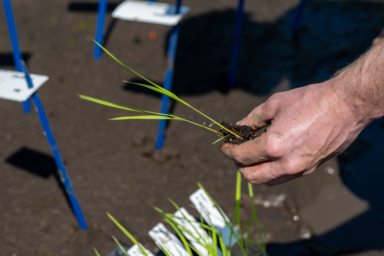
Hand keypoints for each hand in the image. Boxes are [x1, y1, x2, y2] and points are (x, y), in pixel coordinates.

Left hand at [220, 82, 367, 185]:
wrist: (346, 106)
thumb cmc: (310, 100)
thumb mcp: (275, 104)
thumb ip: (252, 119)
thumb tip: (238, 128)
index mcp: (274, 146)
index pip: (241, 156)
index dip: (228, 151)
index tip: (224, 146)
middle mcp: (286, 163)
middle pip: (251, 176)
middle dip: (238, 165)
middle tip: (236, 152)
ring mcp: (300, 169)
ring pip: (268, 181)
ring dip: (254, 171)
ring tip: (252, 156)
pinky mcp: (310, 168)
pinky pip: (283, 177)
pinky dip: (271, 171)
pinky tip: (271, 157)